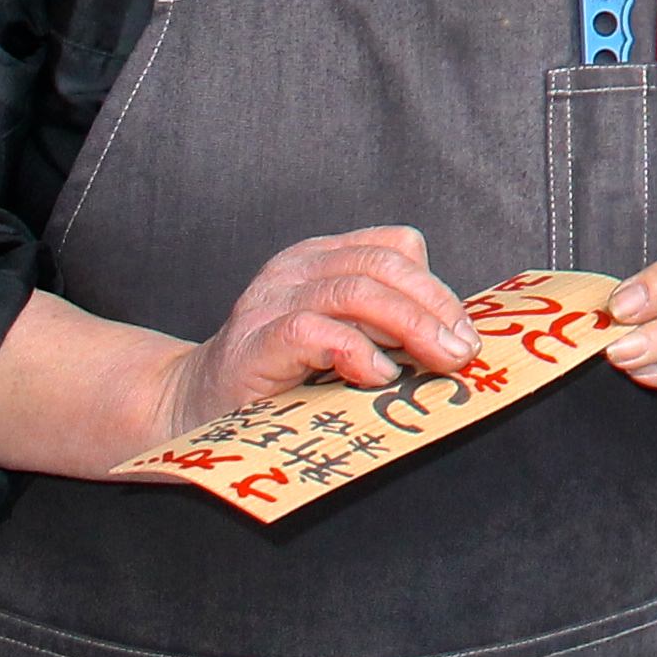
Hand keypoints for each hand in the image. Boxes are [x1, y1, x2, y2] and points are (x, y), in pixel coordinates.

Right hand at [149, 227, 477, 445]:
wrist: (191, 409)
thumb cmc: (277, 381)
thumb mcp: (339, 340)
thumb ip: (384, 328)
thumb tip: (456, 343)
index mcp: (320, 258)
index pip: (395, 247)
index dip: (437, 287)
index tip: (464, 333)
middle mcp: (295, 268)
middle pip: (384, 266)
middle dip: (434, 308)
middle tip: (462, 353)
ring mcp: (270, 301)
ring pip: (356, 291)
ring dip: (409, 327)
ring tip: (434, 362)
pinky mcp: (254, 340)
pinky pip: (313, 330)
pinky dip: (356, 351)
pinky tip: (378, 375)